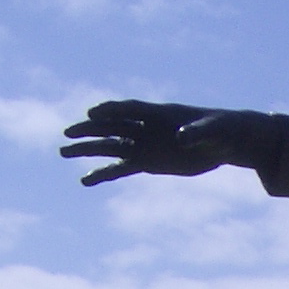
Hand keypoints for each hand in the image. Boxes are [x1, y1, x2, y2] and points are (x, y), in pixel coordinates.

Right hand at [60, 100, 276, 184]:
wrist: (225, 142)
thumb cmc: (221, 130)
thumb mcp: (213, 130)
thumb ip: (197, 132)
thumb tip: (183, 138)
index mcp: (159, 114)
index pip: (131, 109)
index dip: (112, 111)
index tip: (93, 114)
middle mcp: (145, 128)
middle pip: (112, 126)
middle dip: (90, 130)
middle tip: (67, 134)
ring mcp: (144, 144)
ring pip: (110, 146)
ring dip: (88, 150)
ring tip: (63, 152)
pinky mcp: (147, 162)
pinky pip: (121, 168)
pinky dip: (104, 174)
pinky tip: (85, 179)